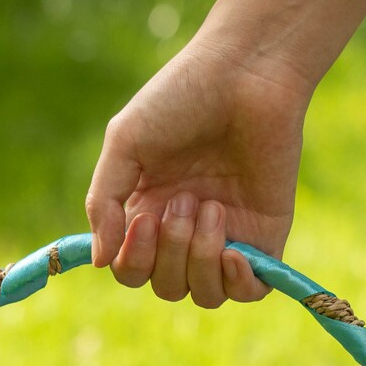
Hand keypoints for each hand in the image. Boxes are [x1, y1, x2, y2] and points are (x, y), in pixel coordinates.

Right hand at [85, 34, 311, 306]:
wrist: (247, 72)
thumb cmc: (182, 96)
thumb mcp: (125, 143)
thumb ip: (103, 202)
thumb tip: (99, 261)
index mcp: (146, 212)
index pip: (131, 270)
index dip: (134, 261)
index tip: (144, 220)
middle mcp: (184, 231)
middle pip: (165, 287)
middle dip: (169, 253)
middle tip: (185, 199)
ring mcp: (226, 236)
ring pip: (204, 294)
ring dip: (200, 261)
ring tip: (211, 206)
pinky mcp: (266, 237)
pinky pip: (248, 291)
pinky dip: (237, 282)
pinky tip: (234, 252)